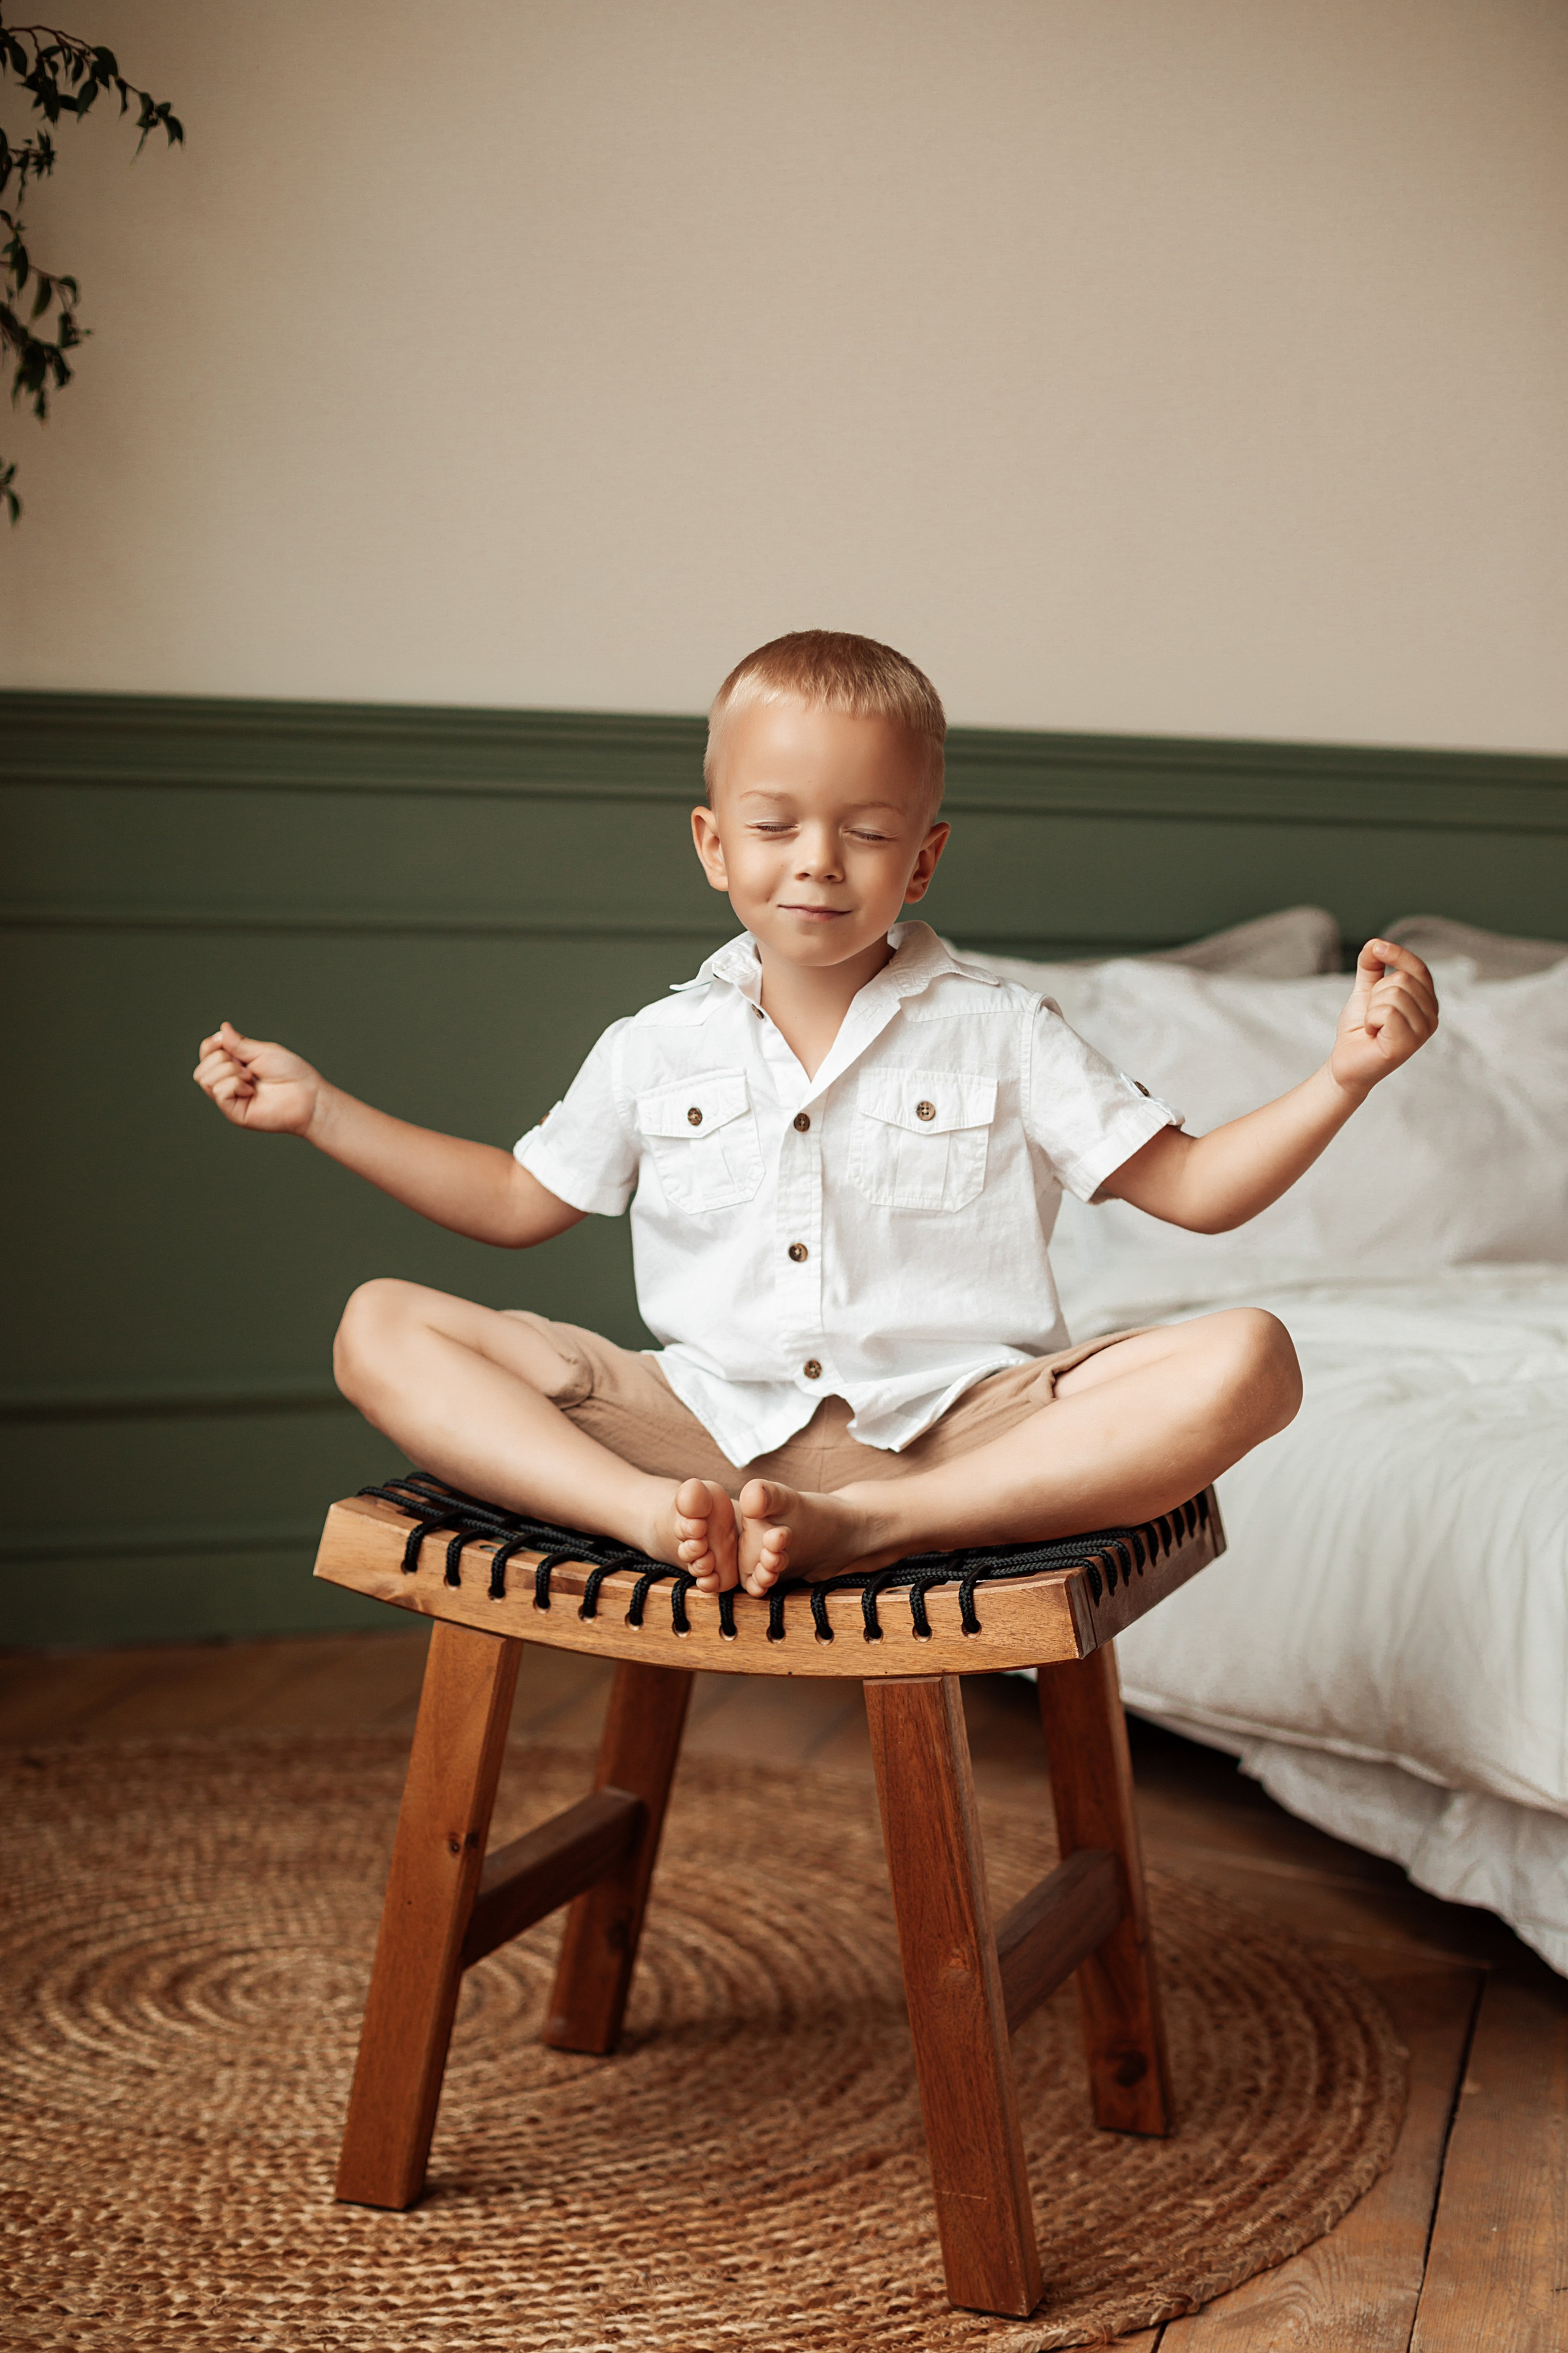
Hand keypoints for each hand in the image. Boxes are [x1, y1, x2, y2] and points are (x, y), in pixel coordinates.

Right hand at [192, 1020, 324, 1135]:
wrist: (308, 1096)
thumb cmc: (292, 1074)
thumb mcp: (263, 1051)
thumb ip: (239, 1044)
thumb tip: (222, 1028)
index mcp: (235, 1065)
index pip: (206, 1053)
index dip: (211, 1044)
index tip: (225, 1040)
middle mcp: (229, 1083)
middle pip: (201, 1068)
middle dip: (221, 1058)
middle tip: (247, 1066)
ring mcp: (230, 1099)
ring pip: (204, 1079)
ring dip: (229, 1070)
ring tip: (250, 1077)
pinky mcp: (234, 1112)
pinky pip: (218, 1091)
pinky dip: (234, 1085)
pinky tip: (251, 1090)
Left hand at [1330, 941, 1438, 1098]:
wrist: (1345, 1061)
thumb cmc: (1359, 1029)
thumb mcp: (1365, 991)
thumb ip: (1371, 966)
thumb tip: (1375, 943)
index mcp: (1426, 1002)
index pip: (1418, 968)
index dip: (1397, 954)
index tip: (1377, 947)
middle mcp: (1431, 1017)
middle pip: (1403, 979)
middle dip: (1376, 994)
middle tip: (1372, 1016)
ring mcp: (1422, 1032)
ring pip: (1394, 994)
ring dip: (1371, 1009)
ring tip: (1373, 1026)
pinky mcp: (1407, 1044)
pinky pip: (1387, 1012)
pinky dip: (1370, 1020)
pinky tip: (1372, 1034)